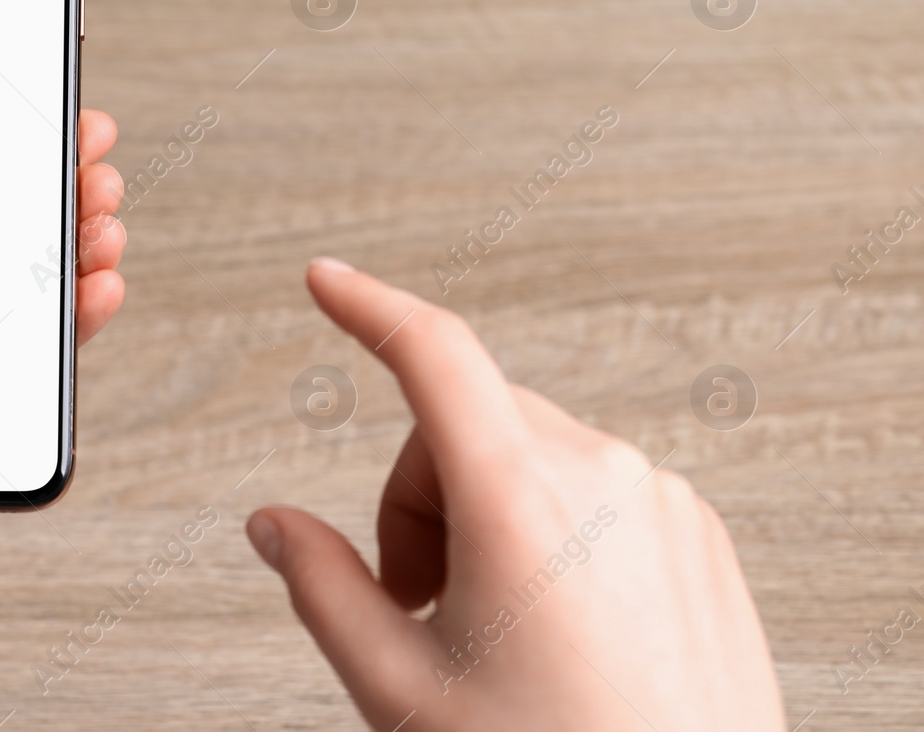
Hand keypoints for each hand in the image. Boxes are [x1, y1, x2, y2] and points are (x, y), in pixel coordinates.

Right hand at [246, 258, 782, 729]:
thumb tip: (272, 523)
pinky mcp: (697, 531)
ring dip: (485, 513)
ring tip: (494, 625)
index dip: (367, 305)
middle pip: (466, 424)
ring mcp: (662, 500)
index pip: (432, 353)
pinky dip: (552, 527)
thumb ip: (321, 585)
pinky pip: (593, 485)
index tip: (327, 281)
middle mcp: (602, 476)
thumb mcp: (401, 688)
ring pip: (528, 453)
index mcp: (520, 501)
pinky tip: (557, 621)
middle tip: (417, 600)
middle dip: (419, 495)